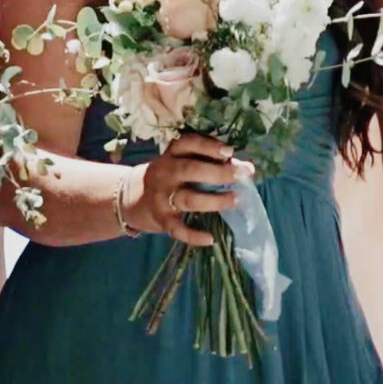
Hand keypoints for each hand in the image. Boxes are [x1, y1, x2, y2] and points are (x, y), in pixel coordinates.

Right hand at [126, 134, 247, 246]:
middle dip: (217, 173)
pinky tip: (210, 239)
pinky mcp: (162, 219)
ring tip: (235, 200)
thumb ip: (213, 163)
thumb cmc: (172, 177)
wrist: (135, 198)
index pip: (187, 144)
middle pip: (189, 170)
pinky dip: (193, 236)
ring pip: (188, 199)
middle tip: (239, 175)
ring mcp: (162, 197)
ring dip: (213, 201)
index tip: (229, 151)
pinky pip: (178, 229)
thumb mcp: (183, 163)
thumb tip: (247, 169)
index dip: (208, 146)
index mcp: (172, 155)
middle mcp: (165, 173)